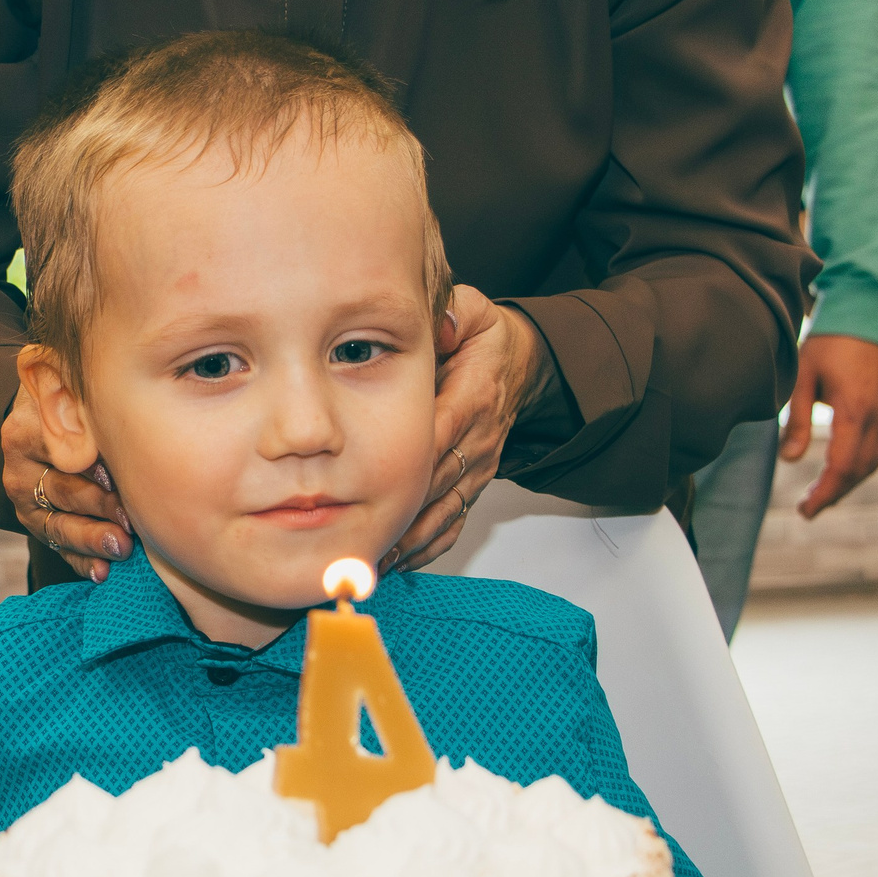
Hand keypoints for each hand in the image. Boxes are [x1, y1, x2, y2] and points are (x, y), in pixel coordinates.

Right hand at [2, 383, 132, 582]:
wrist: (44, 420)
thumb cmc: (68, 404)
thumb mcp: (71, 395)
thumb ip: (84, 412)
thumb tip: (116, 430)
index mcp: (23, 433)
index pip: (55, 451)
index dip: (87, 465)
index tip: (113, 477)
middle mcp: (18, 471)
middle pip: (61, 492)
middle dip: (99, 507)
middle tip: (131, 521)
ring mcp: (27, 503)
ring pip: (59, 526)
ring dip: (92, 539)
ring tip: (121, 548)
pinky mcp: (38, 525)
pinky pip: (60, 549)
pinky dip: (82, 562)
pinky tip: (102, 572)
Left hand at [387, 287, 544, 572]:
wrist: (519, 368)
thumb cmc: (484, 341)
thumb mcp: (475, 313)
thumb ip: (457, 313)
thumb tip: (444, 323)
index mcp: (474, 397)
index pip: (442, 431)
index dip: (411, 460)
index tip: (377, 484)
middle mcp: (478, 440)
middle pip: (439, 483)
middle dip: (401, 512)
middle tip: (358, 535)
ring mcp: (477, 468)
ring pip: (444, 512)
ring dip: (409, 539)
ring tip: (371, 562)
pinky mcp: (473, 486)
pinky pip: (453, 523)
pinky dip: (426, 548)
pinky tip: (395, 563)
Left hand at [776, 334, 877, 517]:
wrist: (868, 307)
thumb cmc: (830, 339)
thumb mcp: (803, 375)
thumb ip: (797, 419)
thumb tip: (789, 460)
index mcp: (856, 409)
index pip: (843, 466)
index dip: (826, 493)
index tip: (806, 511)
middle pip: (861, 470)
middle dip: (836, 493)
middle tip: (809, 509)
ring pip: (874, 461)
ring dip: (849, 482)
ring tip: (822, 494)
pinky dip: (860, 464)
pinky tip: (840, 467)